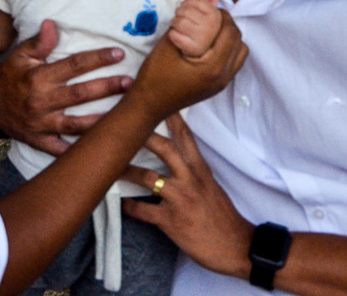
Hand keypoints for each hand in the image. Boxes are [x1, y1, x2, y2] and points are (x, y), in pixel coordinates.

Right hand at [0, 19, 130, 155]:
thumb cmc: (9, 74)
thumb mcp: (21, 54)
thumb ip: (40, 42)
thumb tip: (53, 24)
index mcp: (39, 77)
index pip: (74, 65)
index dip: (97, 59)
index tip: (118, 54)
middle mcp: (41, 101)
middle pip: (80, 94)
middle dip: (107, 88)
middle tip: (130, 84)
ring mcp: (40, 124)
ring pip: (75, 125)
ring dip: (100, 121)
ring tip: (122, 117)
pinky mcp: (38, 140)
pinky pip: (59, 150)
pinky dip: (76, 153)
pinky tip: (97, 151)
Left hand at [123, 113, 253, 279]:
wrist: (236, 247)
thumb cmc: (224, 218)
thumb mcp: (212, 188)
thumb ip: (193, 173)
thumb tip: (176, 162)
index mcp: (201, 171)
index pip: (186, 138)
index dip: (172, 118)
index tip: (160, 99)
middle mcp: (190, 180)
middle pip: (165, 148)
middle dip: (143, 135)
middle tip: (124, 125)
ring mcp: (180, 199)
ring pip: (147, 178)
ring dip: (126, 171)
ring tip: (110, 166)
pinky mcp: (171, 221)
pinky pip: (143, 211)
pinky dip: (130, 207)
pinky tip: (122, 204)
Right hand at [131, 4, 246, 118]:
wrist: (149, 105)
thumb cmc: (155, 76)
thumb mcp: (169, 43)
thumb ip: (189, 20)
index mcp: (213, 67)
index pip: (230, 32)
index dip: (222, 15)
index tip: (208, 8)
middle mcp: (223, 77)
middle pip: (238, 41)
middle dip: (226, 24)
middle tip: (210, 16)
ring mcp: (222, 83)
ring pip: (239, 52)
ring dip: (229, 37)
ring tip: (211, 29)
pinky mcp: (218, 86)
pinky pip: (232, 62)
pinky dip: (226, 49)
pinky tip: (209, 44)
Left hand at [168, 0, 223, 57]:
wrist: (202, 52)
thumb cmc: (203, 29)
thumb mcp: (209, 14)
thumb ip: (209, 0)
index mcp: (216, 16)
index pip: (196, 0)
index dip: (187, 3)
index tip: (187, 8)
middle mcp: (211, 26)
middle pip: (185, 11)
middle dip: (179, 13)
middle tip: (180, 18)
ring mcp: (203, 38)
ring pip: (178, 22)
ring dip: (174, 23)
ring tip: (178, 26)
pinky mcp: (193, 48)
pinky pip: (174, 35)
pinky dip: (172, 34)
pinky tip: (178, 36)